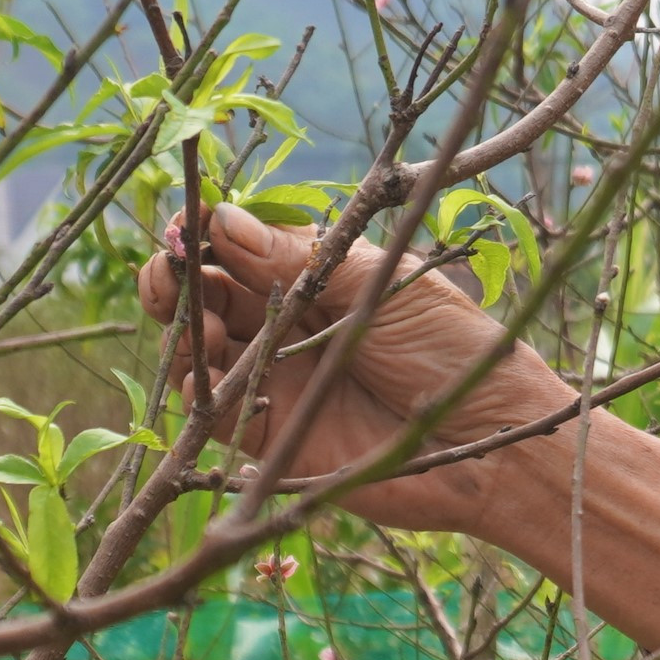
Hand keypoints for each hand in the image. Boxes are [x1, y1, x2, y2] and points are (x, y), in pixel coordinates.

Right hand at [130, 204, 571, 535]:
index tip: (187, 224)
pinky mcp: (270, 437)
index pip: (242, 247)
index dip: (207, 234)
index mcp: (317, 278)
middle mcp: (287, 324)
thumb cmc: (452, 348)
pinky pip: (213, 413)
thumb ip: (299, 260)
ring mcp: (276, 379)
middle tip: (172, 270)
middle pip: (208, 294)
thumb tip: (222, 220)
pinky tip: (200, 379)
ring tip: (198, 322)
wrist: (488, 439)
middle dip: (179, 276)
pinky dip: (195, 393)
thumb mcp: (378, 286)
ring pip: (201, 349)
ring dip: (184, 330)